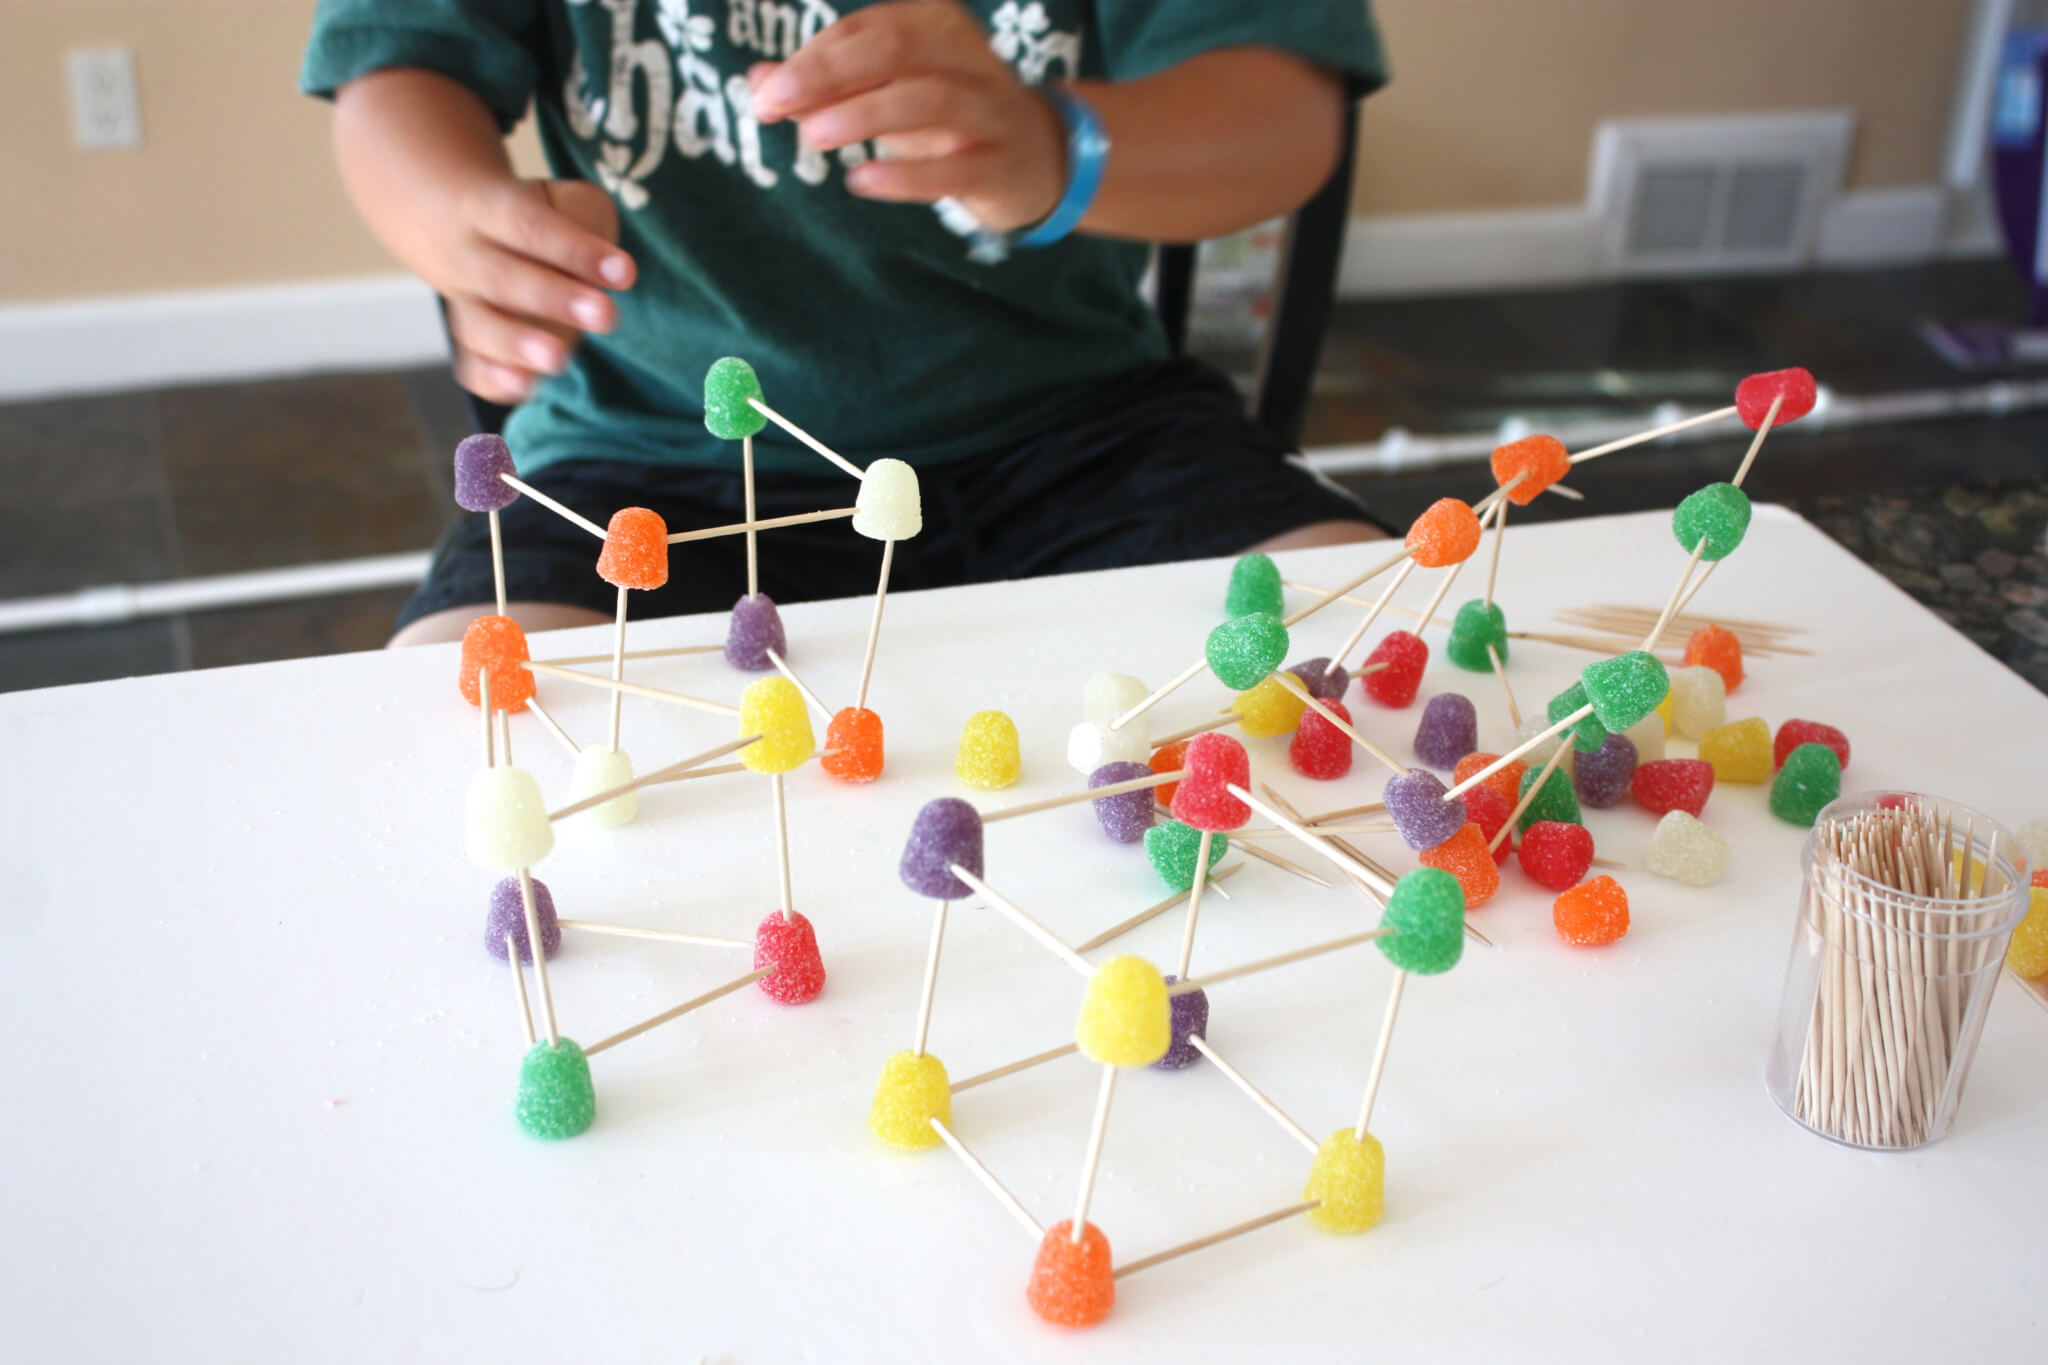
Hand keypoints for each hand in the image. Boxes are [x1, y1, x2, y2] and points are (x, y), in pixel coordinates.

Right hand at [439, 179, 635, 403]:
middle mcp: (467, 257)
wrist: (451, 220)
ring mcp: (463, 304)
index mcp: (488, 208)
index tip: (625, 273)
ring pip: (480, 326)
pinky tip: (524, 387)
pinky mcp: (470, 343)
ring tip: (559, 360)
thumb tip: (605, 268)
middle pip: (502, 279)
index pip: (530, 226)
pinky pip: (471, 366)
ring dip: (518, 345)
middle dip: (555, 300)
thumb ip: (584, 218)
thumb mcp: (558, 194)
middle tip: (606, 316)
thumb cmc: (532, 212)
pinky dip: (494, 380)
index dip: (575, 249)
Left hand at [749, 1, 1065, 232]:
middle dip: (828, 72)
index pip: (864, 31)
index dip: (811, 59)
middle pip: (894, 49)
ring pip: (928, 99)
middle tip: (774, 101)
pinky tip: (864, 180)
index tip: (766, 91)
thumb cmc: (946, 119)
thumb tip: (757, 82)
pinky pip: (955, 168)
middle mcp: (966, 57)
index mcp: (935, 23)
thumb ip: (825, 87)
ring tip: (815, 135)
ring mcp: (989, 111)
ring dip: (866, 113)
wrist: (1037, 159)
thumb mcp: (886, 94)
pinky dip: (907, 174)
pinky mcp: (1001, 165)